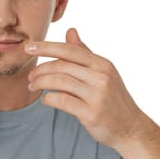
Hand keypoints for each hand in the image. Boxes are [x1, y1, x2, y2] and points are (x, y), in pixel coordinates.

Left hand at [26, 28, 143, 149]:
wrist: (131, 128)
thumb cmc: (112, 98)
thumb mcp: (102, 72)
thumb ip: (84, 53)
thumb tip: (70, 30)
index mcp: (102, 64)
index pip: (70, 50)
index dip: (46, 47)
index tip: (28, 47)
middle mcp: (101, 77)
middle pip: (61, 66)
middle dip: (40, 69)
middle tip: (29, 76)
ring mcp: (97, 95)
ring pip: (59, 81)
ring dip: (40, 83)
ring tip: (32, 86)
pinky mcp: (91, 113)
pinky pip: (62, 100)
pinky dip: (48, 98)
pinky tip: (45, 100)